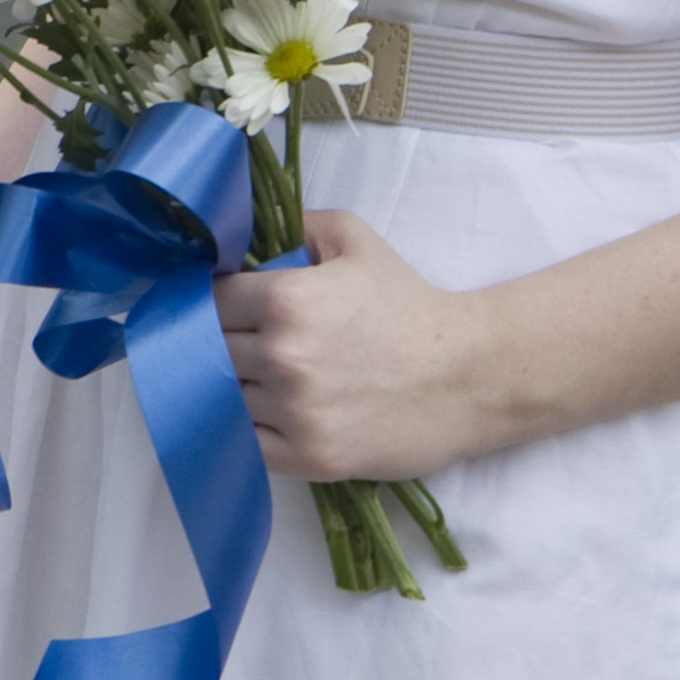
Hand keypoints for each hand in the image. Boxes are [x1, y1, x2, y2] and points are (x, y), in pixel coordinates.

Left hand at [217, 210, 505, 480]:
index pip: (209, 301)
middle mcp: (283, 356)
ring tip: (269, 378)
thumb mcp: (355, 242)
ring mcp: (295, 410)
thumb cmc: (410, 304)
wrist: (470, 375)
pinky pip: (245, 443)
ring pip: (224, 396)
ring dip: (236, 387)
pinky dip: (249, 430)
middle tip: (248, 343)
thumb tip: (239, 224)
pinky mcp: (310, 456)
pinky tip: (271, 414)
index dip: (215, 303)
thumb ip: (292, 224)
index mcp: (286, 299)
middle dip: (221, 343)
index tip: (230, 309)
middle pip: (209, 349)